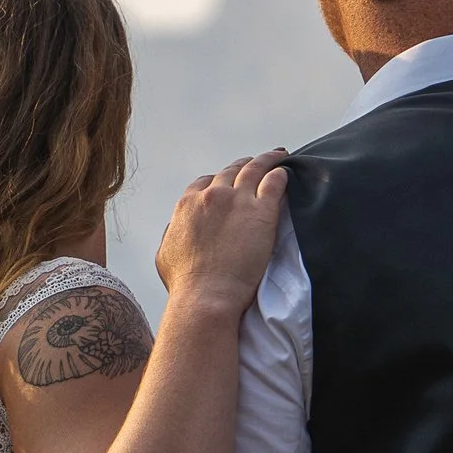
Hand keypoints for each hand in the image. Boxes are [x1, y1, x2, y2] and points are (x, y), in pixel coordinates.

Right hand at [156, 150, 288, 317]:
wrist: (207, 297)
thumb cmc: (186, 284)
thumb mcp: (166, 254)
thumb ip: (173, 234)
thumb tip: (177, 229)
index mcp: (188, 205)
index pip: (205, 182)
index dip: (218, 181)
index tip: (228, 183)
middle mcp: (211, 196)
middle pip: (231, 171)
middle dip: (243, 165)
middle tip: (256, 164)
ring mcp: (237, 200)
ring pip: (254, 169)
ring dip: (267, 160)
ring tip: (279, 156)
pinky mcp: (262, 211)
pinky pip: (274, 182)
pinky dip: (280, 174)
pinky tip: (287, 173)